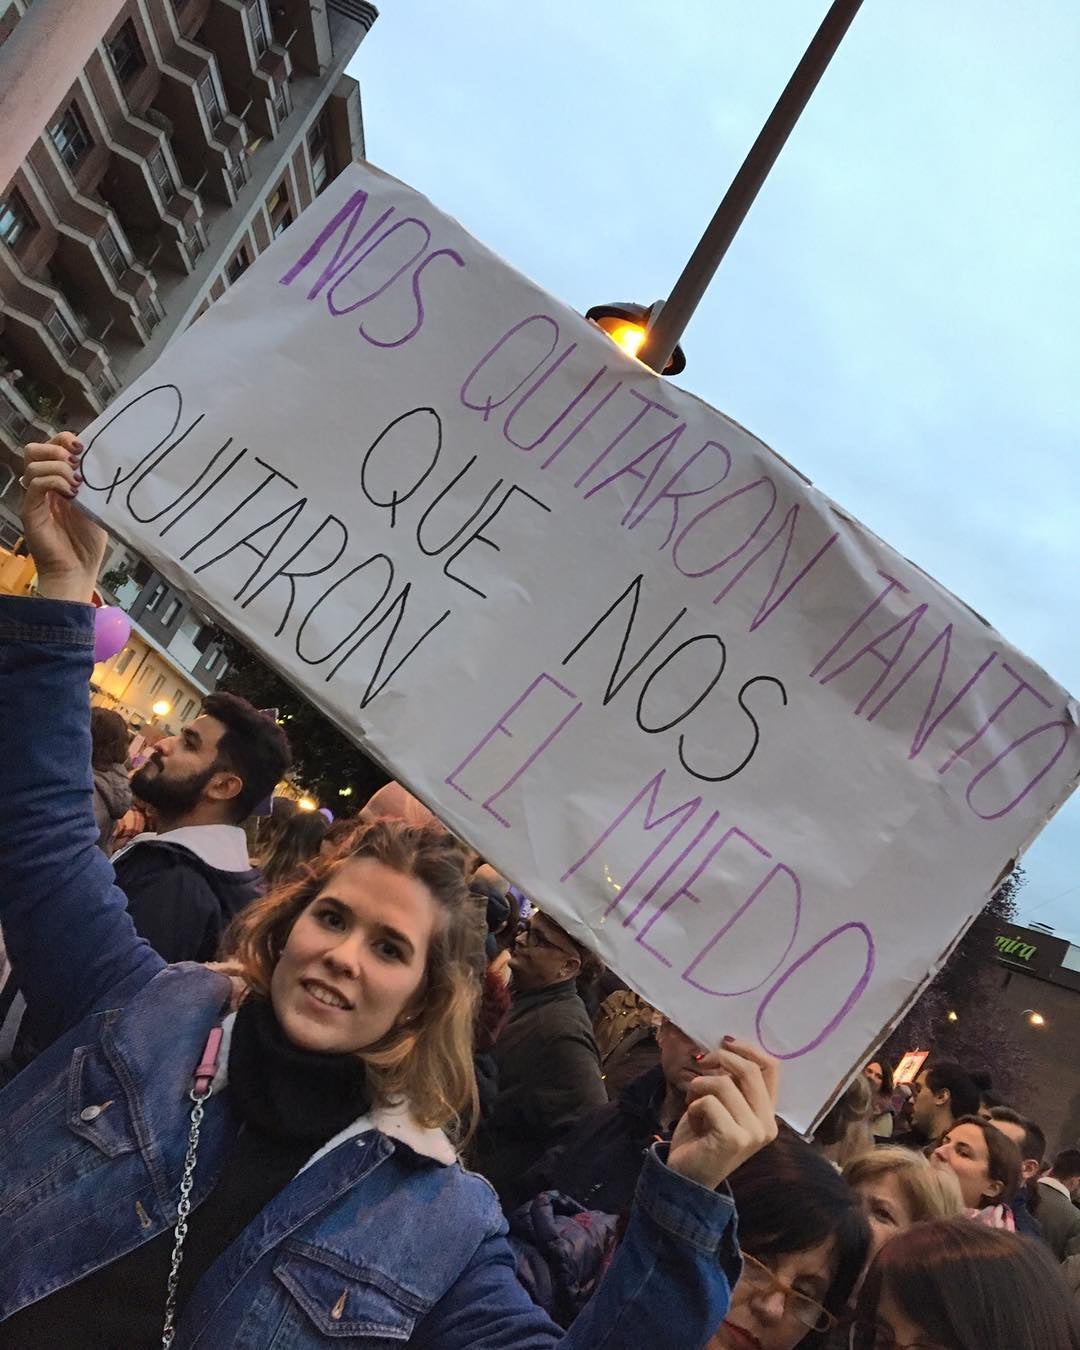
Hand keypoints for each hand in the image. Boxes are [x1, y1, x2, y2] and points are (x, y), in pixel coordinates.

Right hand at [20, 434, 106, 601]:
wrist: (79, 568)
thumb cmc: (88, 541)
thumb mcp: (97, 505)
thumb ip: (94, 483)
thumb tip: (100, 458)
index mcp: (58, 480)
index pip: (52, 447)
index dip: (64, 440)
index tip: (83, 448)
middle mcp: (43, 485)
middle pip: (34, 449)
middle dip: (56, 447)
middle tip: (76, 461)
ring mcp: (35, 497)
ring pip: (32, 463)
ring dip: (58, 467)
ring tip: (76, 484)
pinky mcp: (30, 510)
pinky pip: (34, 484)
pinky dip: (54, 481)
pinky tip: (70, 493)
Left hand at [666, 1037, 778, 1189]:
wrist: (686, 1176)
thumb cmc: (702, 1135)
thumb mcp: (722, 1103)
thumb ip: (733, 1082)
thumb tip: (727, 1045)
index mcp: (768, 1113)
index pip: (772, 1068)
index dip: (748, 1048)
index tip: (725, 1041)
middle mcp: (767, 1125)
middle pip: (750, 1071)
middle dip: (720, 1058)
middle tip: (701, 1062)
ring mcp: (754, 1134)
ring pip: (725, 1085)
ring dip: (700, 1085)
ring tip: (693, 1100)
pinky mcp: (734, 1139)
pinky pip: (710, 1102)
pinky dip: (695, 1104)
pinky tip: (695, 1120)